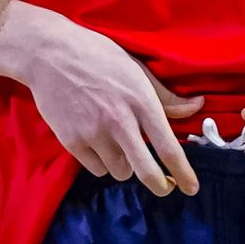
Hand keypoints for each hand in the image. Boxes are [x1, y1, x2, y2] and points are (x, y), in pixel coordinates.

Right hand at [22, 16, 202, 195]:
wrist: (48, 54)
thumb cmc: (97, 56)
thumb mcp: (136, 69)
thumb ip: (165, 96)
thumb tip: (196, 106)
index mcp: (141, 101)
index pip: (168, 147)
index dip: (184, 173)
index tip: (192, 188)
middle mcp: (119, 121)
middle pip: (146, 171)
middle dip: (160, 186)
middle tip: (164, 187)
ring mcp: (93, 133)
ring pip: (120, 171)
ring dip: (124, 165)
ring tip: (118, 146)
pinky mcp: (71, 141)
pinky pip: (96, 169)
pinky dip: (101, 162)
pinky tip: (98, 144)